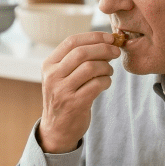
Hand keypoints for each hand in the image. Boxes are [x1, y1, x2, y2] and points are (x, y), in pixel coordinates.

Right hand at [36, 31, 121, 152]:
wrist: (56, 129)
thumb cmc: (64, 97)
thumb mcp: (61, 76)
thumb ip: (76, 60)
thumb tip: (106, 42)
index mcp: (49, 65)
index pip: (72, 41)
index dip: (94, 36)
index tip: (109, 37)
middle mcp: (53, 76)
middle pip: (82, 52)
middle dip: (104, 49)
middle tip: (116, 51)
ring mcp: (62, 91)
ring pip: (90, 67)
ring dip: (106, 67)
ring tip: (109, 71)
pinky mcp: (74, 104)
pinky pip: (97, 84)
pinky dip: (106, 81)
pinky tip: (106, 83)